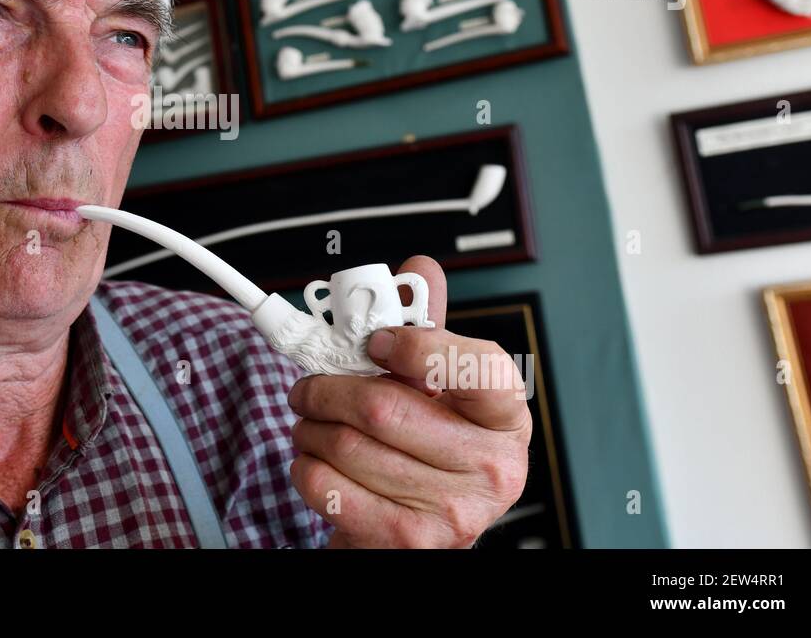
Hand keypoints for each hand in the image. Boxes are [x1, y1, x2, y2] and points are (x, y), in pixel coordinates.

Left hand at [286, 255, 531, 547]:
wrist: (421, 525)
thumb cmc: (428, 446)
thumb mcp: (438, 385)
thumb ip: (427, 327)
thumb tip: (418, 270)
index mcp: (505, 414)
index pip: (474, 367)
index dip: (416, 346)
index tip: (376, 341)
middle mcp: (491, 466)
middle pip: (384, 407)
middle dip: (328, 388)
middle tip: (308, 384)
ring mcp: (453, 509)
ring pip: (347, 445)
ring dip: (309, 428)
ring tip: (311, 423)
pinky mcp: (407, 540)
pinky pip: (329, 487)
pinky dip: (305, 466)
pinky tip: (315, 460)